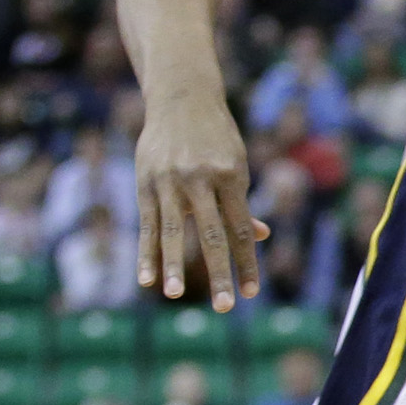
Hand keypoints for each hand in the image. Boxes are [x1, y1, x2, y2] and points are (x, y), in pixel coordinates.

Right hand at [136, 94, 269, 311]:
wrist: (182, 97)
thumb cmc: (217, 138)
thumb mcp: (237, 165)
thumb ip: (242, 203)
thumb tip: (259, 236)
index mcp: (231, 177)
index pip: (241, 230)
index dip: (248, 263)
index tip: (252, 292)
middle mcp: (200, 180)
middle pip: (213, 235)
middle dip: (219, 272)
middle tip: (226, 307)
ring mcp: (170, 181)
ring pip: (174, 230)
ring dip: (173, 265)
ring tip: (174, 294)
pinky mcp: (146, 182)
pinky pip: (147, 223)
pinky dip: (146, 251)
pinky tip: (146, 278)